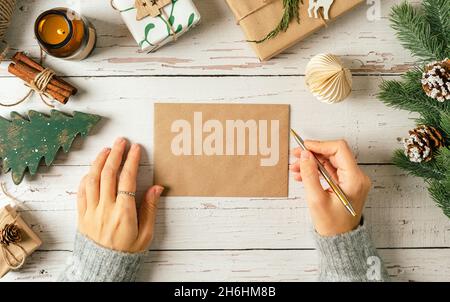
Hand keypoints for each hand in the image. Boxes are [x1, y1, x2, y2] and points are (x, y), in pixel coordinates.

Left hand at [77, 137, 163, 252]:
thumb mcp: (146, 234)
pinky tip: (92, 170)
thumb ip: (150, 209)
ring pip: (92, 179)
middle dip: (115, 154)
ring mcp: (91, 211)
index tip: (136, 149)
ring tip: (107, 150)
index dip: (131, 161)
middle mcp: (105, 209)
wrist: (104, 268)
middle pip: (108, 174)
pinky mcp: (82, 215)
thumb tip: (156, 188)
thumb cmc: (127, 252)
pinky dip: (86, 177)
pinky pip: (81, 192)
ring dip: (99, 161)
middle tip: (121, 141)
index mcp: (123, 213)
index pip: (127, 179)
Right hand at [290, 140, 370, 235]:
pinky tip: (302, 174)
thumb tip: (304, 155)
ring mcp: (352, 180)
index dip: (320, 145)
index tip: (304, 147)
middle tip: (296, 155)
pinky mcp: (346, 184)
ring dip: (312, 162)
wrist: (339, 240)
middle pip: (334, 154)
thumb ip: (310, 174)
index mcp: (354, 179)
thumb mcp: (316, 199)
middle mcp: (356, 177)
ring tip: (296, 167)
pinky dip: (316, 170)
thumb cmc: (332, 224)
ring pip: (330, 161)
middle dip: (313, 153)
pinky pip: (330, 170)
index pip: (339, 149)